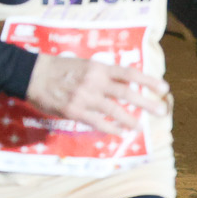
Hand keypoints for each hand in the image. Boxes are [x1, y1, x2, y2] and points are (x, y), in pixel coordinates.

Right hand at [24, 55, 171, 135]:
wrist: (32, 74)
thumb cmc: (59, 68)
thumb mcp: (83, 64)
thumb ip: (103, 74)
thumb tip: (125, 84)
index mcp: (98, 67)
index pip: (129, 73)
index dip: (148, 81)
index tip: (164, 88)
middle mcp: (95, 81)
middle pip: (127, 92)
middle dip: (147, 102)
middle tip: (161, 111)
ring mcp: (85, 97)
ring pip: (115, 111)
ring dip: (130, 120)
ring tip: (139, 126)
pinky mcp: (75, 111)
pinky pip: (98, 123)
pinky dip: (111, 129)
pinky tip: (120, 133)